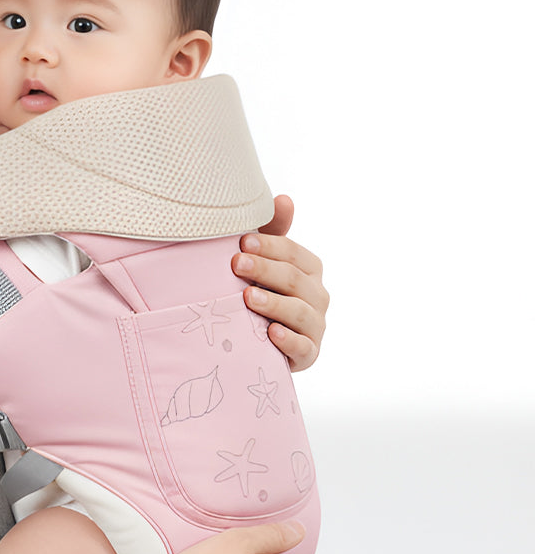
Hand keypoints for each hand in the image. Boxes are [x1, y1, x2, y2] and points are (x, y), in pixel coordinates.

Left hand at [231, 195, 328, 370]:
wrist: (256, 340)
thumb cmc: (259, 289)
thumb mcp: (262, 260)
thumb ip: (273, 232)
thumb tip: (284, 199)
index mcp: (309, 269)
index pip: (294, 253)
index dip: (270, 246)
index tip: (242, 241)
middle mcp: (317, 296)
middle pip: (295, 280)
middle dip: (265, 270)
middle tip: (236, 265)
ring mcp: (314, 326)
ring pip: (300, 312)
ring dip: (274, 304)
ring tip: (247, 298)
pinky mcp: (308, 354)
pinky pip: (303, 348)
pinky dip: (289, 341)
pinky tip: (271, 333)